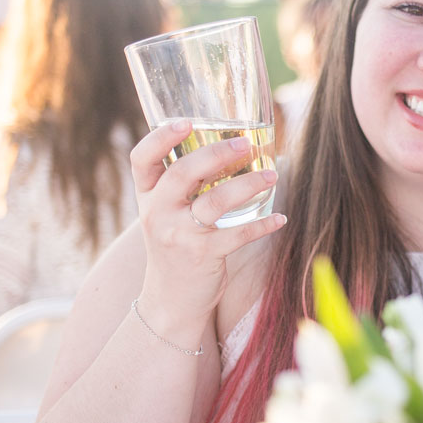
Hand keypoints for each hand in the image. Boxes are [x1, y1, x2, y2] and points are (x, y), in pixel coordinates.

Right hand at [131, 119, 284, 341]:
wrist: (170, 301)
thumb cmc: (176, 247)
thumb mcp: (166, 214)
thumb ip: (182, 185)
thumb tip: (226, 146)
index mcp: (147, 197)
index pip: (142, 159)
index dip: (160, 137)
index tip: (186, 121)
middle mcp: (158, 213)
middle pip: (183, 173)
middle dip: (217, 154)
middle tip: (246, 145)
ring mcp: (179, 235)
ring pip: (215, 201)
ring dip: (248, 185)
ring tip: (272, 176)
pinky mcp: (202, 256)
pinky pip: (237, 235)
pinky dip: (262, 225)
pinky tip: (280, 218)